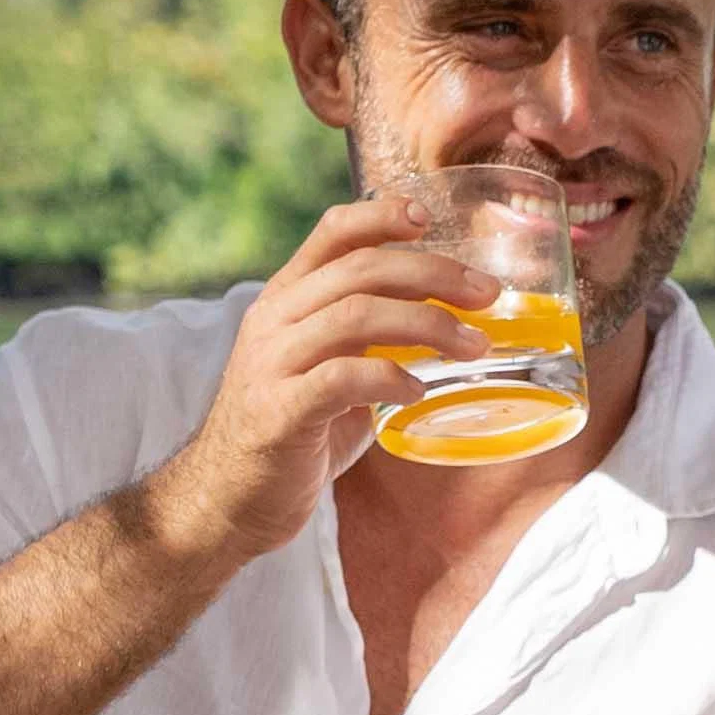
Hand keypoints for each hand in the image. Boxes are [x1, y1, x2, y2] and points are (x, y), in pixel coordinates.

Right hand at [150, 198, 497, 564]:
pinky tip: (417, 392)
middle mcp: (273, 320)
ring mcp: (271, 364)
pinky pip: (341, 378)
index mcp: (285, 299)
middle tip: (487, 295)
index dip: (381, 215)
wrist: (226, 499)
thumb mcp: (326, 368)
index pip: (332, 233)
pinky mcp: (278, 412)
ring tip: (473, 347)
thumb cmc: (290, 432)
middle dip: (433, 273)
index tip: (428, 218)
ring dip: (427, 325)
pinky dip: (389, 378)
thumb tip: (445, 320)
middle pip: (360, 270)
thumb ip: (366, 340)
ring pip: (355, 315)